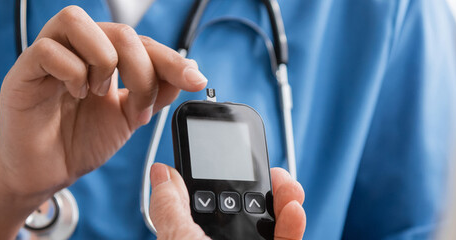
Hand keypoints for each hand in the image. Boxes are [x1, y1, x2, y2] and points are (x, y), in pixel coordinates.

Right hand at [0, 6, 206, 198]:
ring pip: (76, 21)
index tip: (195, 80)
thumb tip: (190, 67)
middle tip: (139, 105)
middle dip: (142, 68)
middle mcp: (76, 49)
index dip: (171, 59)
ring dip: (102, 59)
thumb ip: (157, 92)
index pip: (141, 42)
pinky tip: (77, 94)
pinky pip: (47, 49)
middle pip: (118, 30)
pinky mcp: (23, 71)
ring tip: (100, 92)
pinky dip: (72, 71)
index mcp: (101, 55)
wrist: (46, 175)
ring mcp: (48, 56)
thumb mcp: (129, 117)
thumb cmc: (80, 142)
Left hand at [148, 164, 305, 239]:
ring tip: (287, 188)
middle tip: (269, 172)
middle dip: (260, 184)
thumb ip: (170, 208)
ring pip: (272, 223)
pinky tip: (294, 210)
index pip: (207, 201)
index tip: (231, 155)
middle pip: (246, 208)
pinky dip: (294, 225)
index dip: (220, 176)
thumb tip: (161, 172)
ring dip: (283, 199)